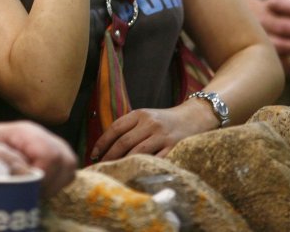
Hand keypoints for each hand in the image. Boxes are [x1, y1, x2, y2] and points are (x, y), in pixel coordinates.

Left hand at [0, 122, 76, 197]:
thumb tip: (29, 174)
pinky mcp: (43, 159)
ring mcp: (42, 147)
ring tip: (34, 191)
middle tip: (33, 192)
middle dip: (53, 182)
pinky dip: (55, 184)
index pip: (51, 155)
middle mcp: (38, 137)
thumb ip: (2, 161)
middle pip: (66, 160)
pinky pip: (62, 172)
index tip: (27, 188)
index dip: (44, 177)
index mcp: (24, 132)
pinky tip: (36, 189)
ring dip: (55, 184)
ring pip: (68, 166)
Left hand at [89, 101, 216, 161]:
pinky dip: (144, 167)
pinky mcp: (175, 147)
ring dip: (124, 163)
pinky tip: (136, 174)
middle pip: (124, 141)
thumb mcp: (146, 117)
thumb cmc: (165, 121)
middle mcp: (150, 123)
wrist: (195, 117)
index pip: (116, 128)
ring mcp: (163, 136)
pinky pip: (156, 160)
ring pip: (138, 152)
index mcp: (140, 114)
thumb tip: (106, 146)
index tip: (94, 154)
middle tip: (102, 167)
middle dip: (110, 156)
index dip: (102, 142)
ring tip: (115, 172)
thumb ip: (130, 127)